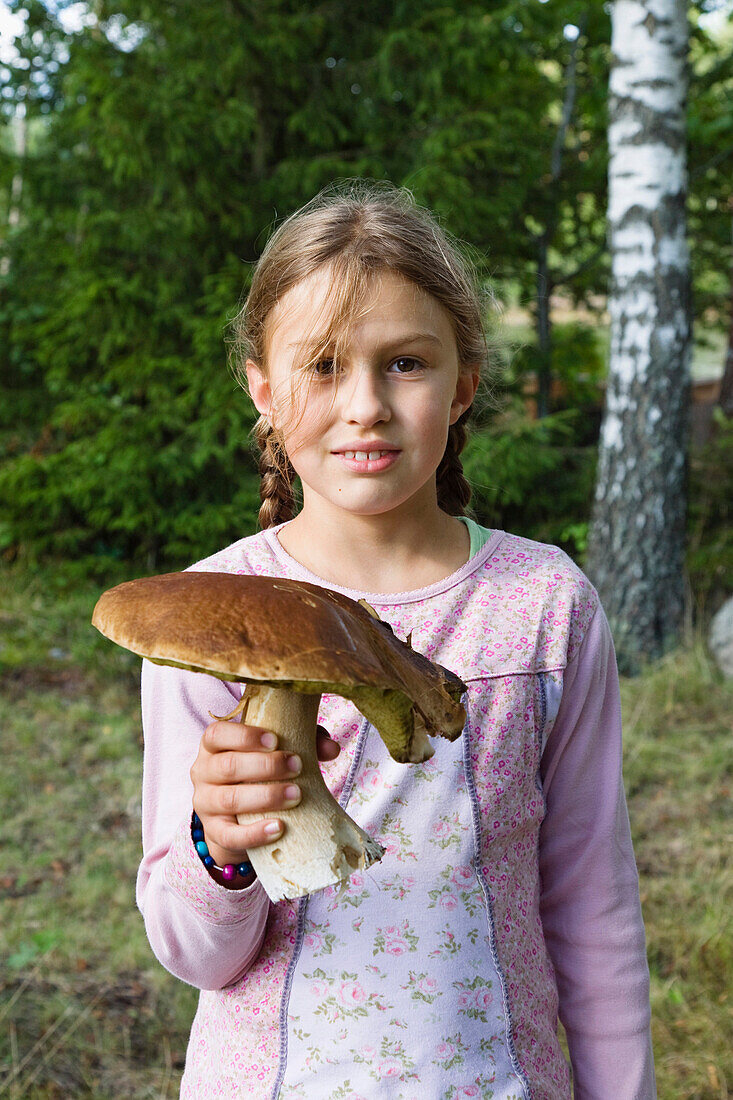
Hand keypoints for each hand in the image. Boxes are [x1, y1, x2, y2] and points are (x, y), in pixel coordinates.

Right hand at [190, 720, 340, 871]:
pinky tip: (279, 827)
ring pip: (229, 799)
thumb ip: (303, 743)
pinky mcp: (214, 831)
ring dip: (265, 796)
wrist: (238, 817)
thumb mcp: (275, 752)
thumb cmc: (260, 773)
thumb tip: (332, 748)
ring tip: (296, 794)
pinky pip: (230, 835)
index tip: (275, 740)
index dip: (245, 736)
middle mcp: (203, 771)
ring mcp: (205, 803)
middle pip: (227, 766)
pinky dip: (255, 833)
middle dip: (265, 766)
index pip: (217, 734)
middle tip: (296, 766)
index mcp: (213, 746)